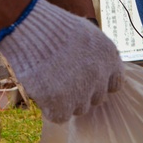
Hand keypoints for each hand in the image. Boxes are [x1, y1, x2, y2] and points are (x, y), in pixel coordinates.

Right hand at [0, 0, 123, 121]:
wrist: (28, 26)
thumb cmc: (53, 27)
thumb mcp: (87, 34)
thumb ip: (98, 56)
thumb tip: (100, 72)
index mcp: (110, 58)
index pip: (114, 84)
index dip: (98, 84)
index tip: (85, 80)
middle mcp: (100, 76)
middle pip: (96, 98)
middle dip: (81, 92)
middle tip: (61, 78)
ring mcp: (82, 90)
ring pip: (79, 108)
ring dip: (66, 100)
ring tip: (49, 81)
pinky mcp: (61, 102)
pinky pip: (60, 116)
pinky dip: (51, 109)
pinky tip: (42, 93)